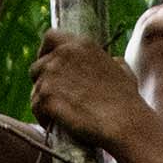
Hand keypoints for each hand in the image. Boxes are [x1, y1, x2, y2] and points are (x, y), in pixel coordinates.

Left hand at [30, 30, 152, 146]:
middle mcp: (62, 55)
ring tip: (58, 116)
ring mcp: (51, 75)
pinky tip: (55, 125)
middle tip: (55, 99)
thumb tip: (112, 61)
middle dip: (42, 82)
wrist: (122, 122)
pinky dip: (43, 117)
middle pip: (37, 67)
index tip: (48, 66)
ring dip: (43, 103)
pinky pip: (35, 107)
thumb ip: (110, 61)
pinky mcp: (46, 97)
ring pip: (35, 90)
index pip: (50, 37)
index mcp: (80, 45)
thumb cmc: (126, 101)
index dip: (45, 51)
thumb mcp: (121, 70)